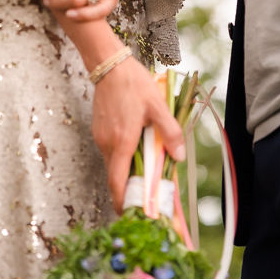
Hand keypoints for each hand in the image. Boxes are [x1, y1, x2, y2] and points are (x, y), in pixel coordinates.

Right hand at [92, 56, 185, 211]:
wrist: (109, 65)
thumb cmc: (134, 84)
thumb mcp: (158, 106)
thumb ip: (170, 132)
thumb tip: (180, 157)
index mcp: (122, 142)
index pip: (117, 183)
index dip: (123, 202)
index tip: (131, 213)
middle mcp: (107, 144)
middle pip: (115, 177)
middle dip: (128, 190)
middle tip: (146, 196)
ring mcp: (101, 137)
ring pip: (113, 164)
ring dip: (126, 172)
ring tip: (146, 170)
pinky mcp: (99, 130)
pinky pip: (111, 151)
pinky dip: (122, 157)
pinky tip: (136, 148)